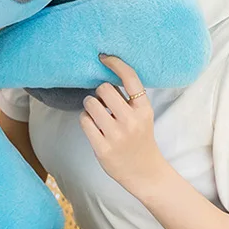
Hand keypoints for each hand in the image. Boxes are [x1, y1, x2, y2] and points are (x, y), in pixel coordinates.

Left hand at [79, 55, 164, 193]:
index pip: (130, 77)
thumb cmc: (139, 138)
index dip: (115, 63)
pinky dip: (85, 120)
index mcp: (144, 109)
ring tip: (96, 114)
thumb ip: (128, 98)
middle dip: (99, 92)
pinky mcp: (103, 148)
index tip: (103, 57)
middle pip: (104, 88)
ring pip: (91, 103)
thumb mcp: (142, 115)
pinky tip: (93, 126)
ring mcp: (117, 135)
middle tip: (102, 102)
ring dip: (89, 105)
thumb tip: (106, 73)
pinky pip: (84, 121)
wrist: (144, 172)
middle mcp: (131, 121)